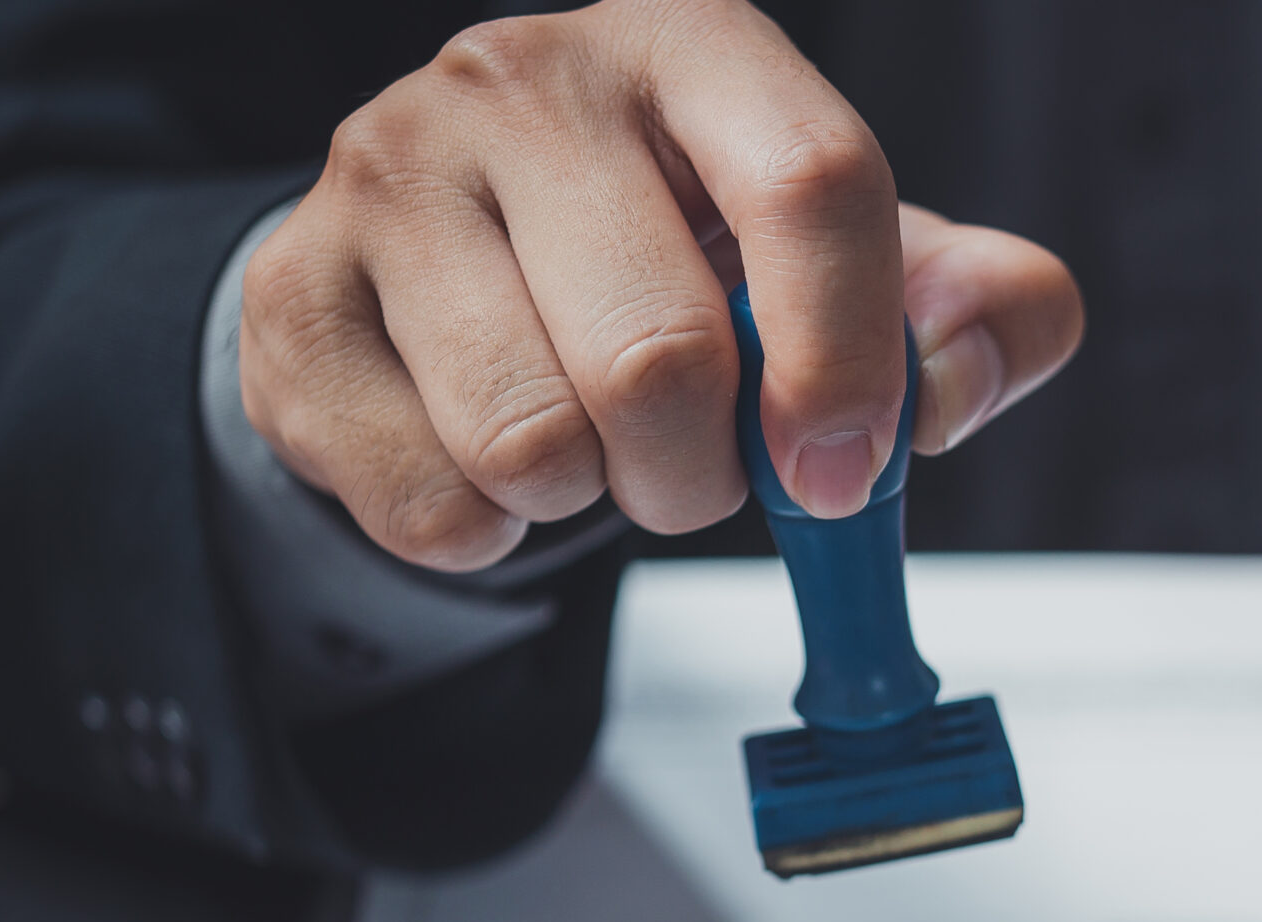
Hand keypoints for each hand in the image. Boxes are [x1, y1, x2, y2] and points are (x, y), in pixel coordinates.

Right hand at [239, 0, 1081, 569]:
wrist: (457, 268)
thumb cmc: (674, 260)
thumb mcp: (845, 271)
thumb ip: (968, 313)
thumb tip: (960, 368)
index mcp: (691, 47)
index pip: (810, 184)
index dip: (847, 360)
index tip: (845, 473)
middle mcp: (525, 79)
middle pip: (661, 355)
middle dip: (702, 473)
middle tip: (693, 465)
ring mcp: (386, 175)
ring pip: (532, 442)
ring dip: (589, 501)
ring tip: (584, 443)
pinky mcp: (293, 295)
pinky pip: (431, 501)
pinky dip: (487, 533)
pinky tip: (485, 456)